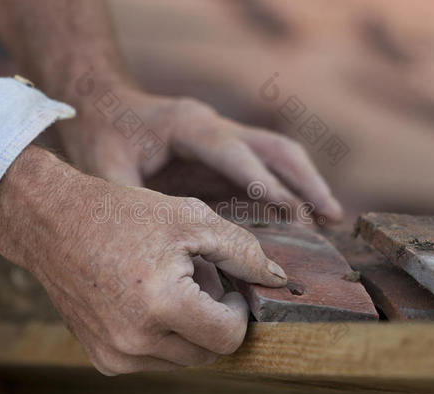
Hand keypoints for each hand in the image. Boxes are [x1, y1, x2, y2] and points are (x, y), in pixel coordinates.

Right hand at [0, 145, 286, 374]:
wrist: (52, 222)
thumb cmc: (122, 214)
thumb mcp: (190, 218)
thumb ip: (243, 251)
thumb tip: (278, 278)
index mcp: (162, 304)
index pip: (229, 337)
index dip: (239, 310)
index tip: (228, 284)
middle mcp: (136, 341)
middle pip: (208, 352)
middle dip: (214, 316)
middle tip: (195, 276)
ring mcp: (115, 355)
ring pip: (183, 358)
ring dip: (188, 326)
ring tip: (168, 283)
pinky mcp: (102, 359)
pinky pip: (153, 358)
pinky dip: (161, 334)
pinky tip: (145, 297)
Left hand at [56, 86, 343, 221]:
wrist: (101, 104)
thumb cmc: (102, 134)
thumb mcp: (107, 170)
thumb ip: (134, 204)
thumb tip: (167, 250)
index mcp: (189, 125)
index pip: (236, 154)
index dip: (266, 185)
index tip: (298, 215)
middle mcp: (214, 126)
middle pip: (274, 148)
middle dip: (306, 181)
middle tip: (332, 218)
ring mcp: (221, 137)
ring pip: (278, 155)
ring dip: (306, 184)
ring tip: (331, 220)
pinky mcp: (220, 154)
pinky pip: (262, 170)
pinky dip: (285, 192)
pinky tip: (299, 219)